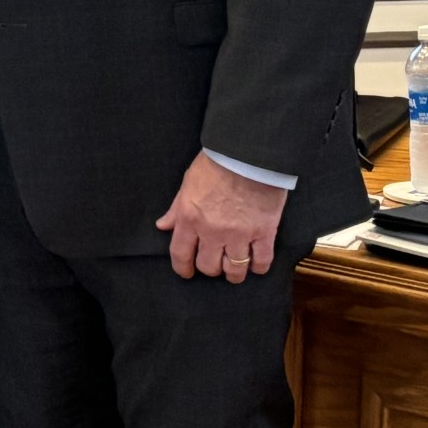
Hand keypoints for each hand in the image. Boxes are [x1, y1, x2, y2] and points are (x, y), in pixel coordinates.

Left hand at [157, 152, 288, 281]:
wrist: (249, 154)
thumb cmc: (216, 164)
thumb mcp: (188, 184)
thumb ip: (176, 209)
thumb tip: (163, 226)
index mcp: (189, 218)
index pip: (180, 254)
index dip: (182, 268)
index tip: (186, 272)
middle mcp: (212, 231)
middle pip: (208, 266)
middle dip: (210, 269)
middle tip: (214, 263)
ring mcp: (239, 234)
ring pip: (235, 269)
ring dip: (234, 273)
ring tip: (235, 270)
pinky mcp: (264, 232)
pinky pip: (261, 261)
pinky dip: (259, 267)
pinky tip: (256, 265)